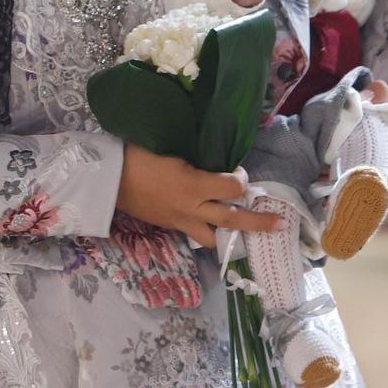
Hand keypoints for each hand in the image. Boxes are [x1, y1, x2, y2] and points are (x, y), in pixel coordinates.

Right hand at [115, 144, 282, 246]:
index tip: (241, 173)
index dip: (241, 179)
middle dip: (257, 222)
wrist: (108, 179)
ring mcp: (180, 221)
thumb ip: (196, 159)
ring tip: (248, 238)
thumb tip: (215, 161)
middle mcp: (191, 207)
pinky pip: (196, 235)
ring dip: (232, 237)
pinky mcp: (170, 226)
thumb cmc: (137, 155)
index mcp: (192, 184)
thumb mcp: (170, 149)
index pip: (231, 186)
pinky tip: (215, 231)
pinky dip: (210, 234)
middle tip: (279, 225)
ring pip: (214, 237)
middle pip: (231, 219)